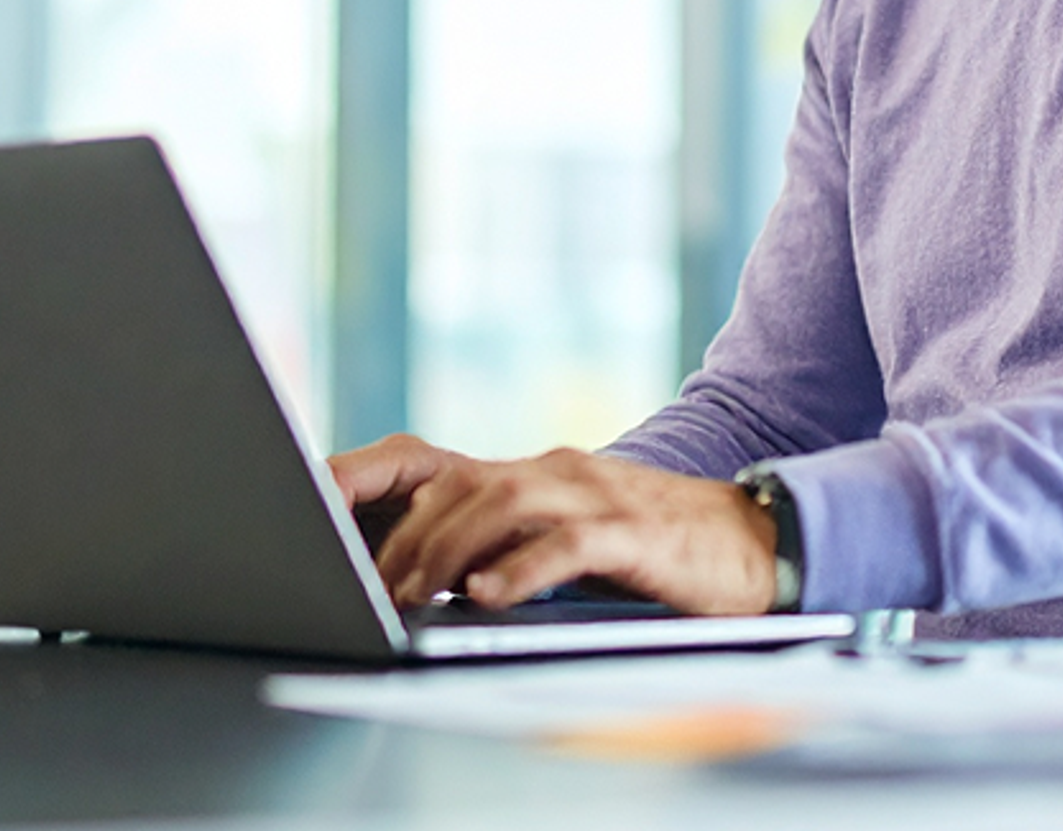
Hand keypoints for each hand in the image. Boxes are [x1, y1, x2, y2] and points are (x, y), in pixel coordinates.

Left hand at [327, 434, 778, 615]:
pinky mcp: (635, 532)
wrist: (752, 540)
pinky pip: (569, 543)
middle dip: (400, 541)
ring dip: (446, 553)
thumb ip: (504, 542)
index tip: (309, 511)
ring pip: (502, 504)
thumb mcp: (566, 537)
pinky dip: (522, 569)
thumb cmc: (650, 549)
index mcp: (532, 472)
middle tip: (364, 595)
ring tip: (409, 599)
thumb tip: (416, 575)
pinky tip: (487, 596)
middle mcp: (555, 471)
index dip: (367, 480)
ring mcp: (596, 495)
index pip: (431, 462)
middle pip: (457, 486)